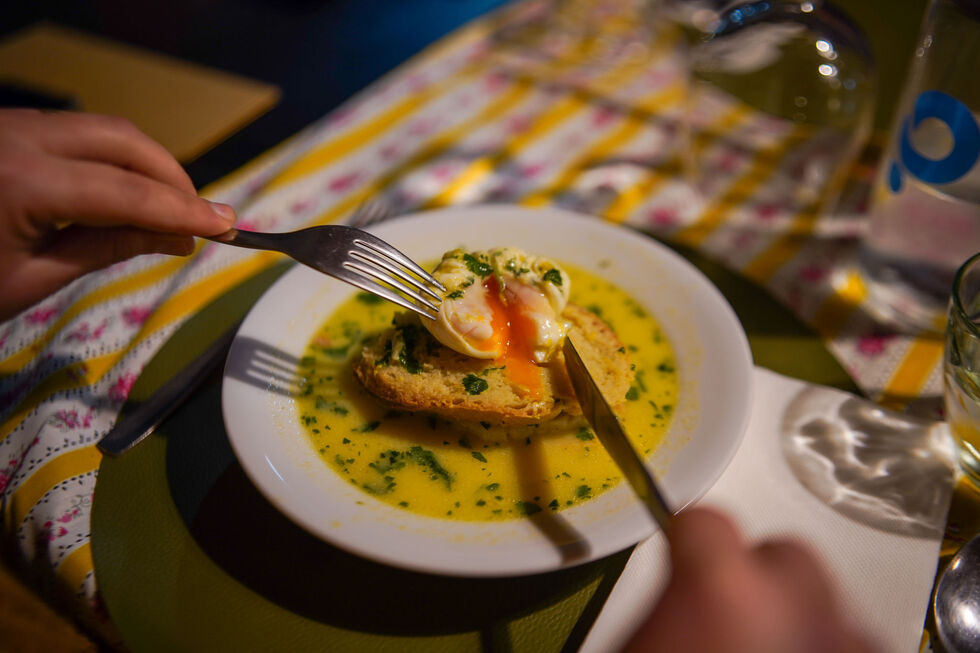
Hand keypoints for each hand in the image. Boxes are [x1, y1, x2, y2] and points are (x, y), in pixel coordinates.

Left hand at [0, 109, 235, 320]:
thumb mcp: (35, 277)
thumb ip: (110, 246)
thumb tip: (179, 238)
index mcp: (22, 181)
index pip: (127, 192)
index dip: (184, 210)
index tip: (229, 226)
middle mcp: (17, 137)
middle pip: (123, 141)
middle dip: (171, 177)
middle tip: (201, 219)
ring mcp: (10, 125)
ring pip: (103, 130)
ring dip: (146, 165)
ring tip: (170, 209)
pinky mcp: (7, 127)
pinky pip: (76, 132)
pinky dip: (114, 158)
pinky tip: (128, 191)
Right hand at [624, 507, 877, 652]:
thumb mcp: (637, 642)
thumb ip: (666, 603)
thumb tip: (675, 596)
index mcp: (720, 587)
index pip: (704, 521)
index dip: (687, 535)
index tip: (681, 546)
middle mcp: (793, 602)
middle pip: (783, 554)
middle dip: (758, 578)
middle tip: (729, 618)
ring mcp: (842, 637)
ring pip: (827, 600)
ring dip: (798, 618)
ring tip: (766, 645)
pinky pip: (855, 639)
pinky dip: (827, 645)